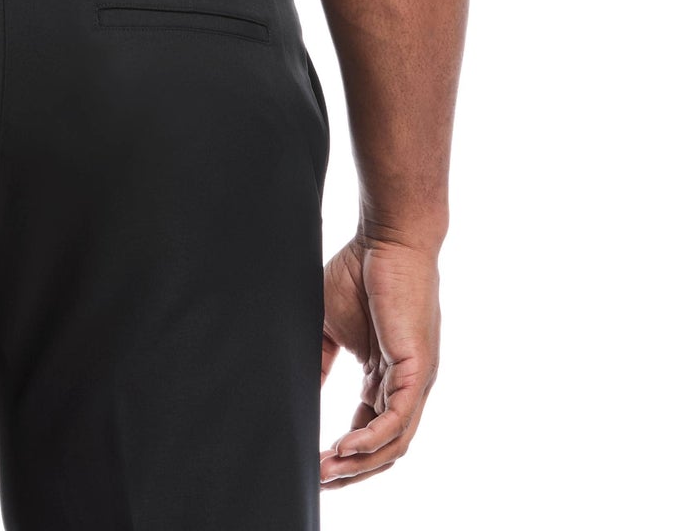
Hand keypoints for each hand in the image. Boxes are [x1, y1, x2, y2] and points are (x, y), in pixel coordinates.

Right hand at [318, 232, 440, 487]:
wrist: (386, 239)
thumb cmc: (359, 272)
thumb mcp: (329, 324)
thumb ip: (320, 360)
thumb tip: (302, 392)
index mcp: (385, 377)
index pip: (368, 431)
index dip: (343, 454)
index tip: (313, 467)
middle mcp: (405, 386)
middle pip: (383, 448)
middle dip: (351, 471)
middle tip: (318, 481)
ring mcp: (415, 381)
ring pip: (393, 443)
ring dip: (359, 464)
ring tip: (326, 471)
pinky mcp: (417, 369)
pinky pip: (397, 419)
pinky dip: (371, 439)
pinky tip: (344, 449)